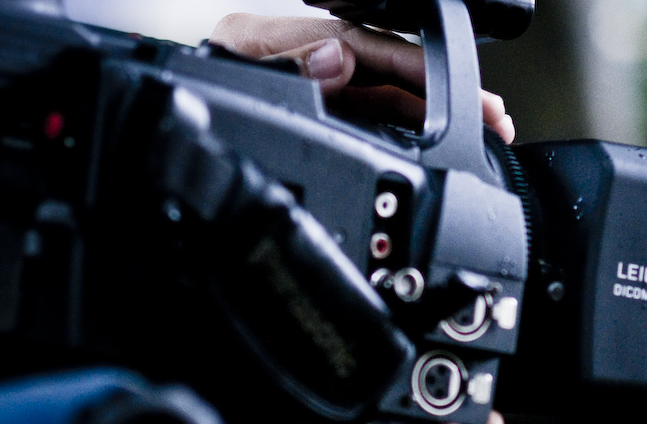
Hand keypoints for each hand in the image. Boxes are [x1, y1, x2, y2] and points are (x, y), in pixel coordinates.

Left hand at [209, 14, 514, 143]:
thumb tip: (335, 57)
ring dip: (436, 116)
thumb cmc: (186, 106)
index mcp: (273, 43)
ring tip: (482, 134)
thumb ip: (282, 67)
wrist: (153, 157)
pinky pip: (370, 120)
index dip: (415, 68)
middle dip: (443, 93)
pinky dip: (408, 130)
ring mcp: (308, 92)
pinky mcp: (312, 118)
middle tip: (492, 118)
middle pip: (385, 72)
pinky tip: (438, 143)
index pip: (362, 46)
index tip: (458, 92)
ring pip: (385, 99)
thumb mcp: (231, 81)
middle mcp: (297, 63)